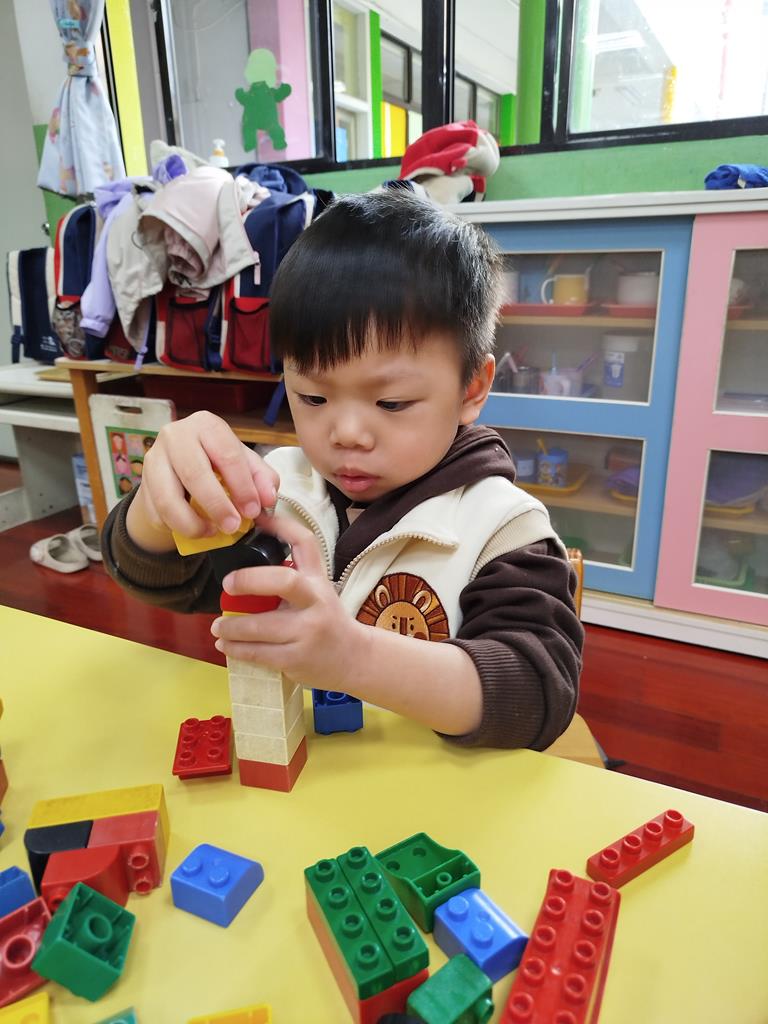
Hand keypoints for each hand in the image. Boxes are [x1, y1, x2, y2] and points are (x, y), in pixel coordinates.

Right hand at [127, 411, 278, 551]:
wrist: (178, 468)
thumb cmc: (216, 463)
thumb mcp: (244, 464)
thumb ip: (261, 478)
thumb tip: (268, 498)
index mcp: (206, 425)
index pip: (226, 454)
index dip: (242, 486)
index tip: (253, 510)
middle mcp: (175, 436)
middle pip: (194, 473)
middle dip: (217, 505)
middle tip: (232, 526)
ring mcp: (154, 459)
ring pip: (168, 498)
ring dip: (192, 523)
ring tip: (212, 532)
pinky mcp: (142, 484)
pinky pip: (157, 513)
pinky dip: (176, 528)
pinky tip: (194, 530)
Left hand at [210, 515, 366, 689]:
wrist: (352, 657)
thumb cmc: (325, 619)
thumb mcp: (317, 590)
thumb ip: (291, 574)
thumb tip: (247, 553)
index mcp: (317, 580)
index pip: (305, 543)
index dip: (281, 526)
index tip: (257, 519)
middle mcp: (315, 601)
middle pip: (284, 581)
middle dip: (249, 579)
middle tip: (227, 584)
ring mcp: (307, 632)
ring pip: (261, 626)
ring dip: (232, 626)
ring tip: (217, 626)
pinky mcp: (296, 659)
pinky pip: (259, 653)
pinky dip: (236, 649)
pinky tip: (225, 645)